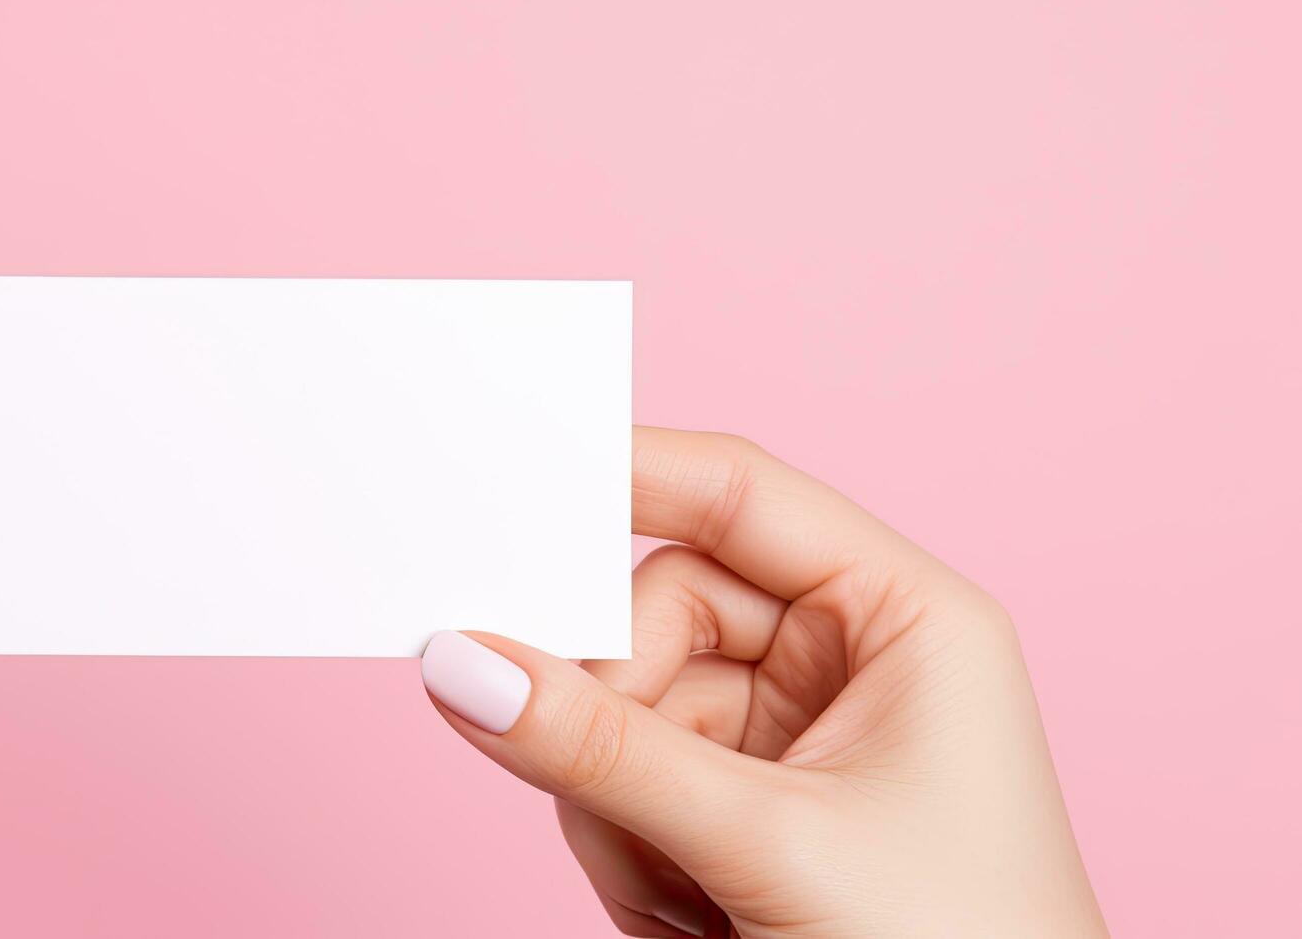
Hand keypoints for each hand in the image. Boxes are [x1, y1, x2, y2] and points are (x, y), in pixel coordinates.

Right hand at [420, 427, 1104, 936]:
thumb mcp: (769, 841)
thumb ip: (605, 751)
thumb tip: (466, 666)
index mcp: (905, 618)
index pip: (737, 497)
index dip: (623, 475)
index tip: (507, 483)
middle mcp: (847, 661)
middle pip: (652, 620)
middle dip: (614, 718)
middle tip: (597, 784)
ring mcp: (789, 739)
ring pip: (620, 713)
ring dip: (615, 807)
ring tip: (683, 897)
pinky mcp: (743, 812)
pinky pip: (622, 786)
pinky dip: (625, 853)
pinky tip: (686, 915)